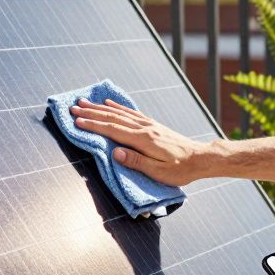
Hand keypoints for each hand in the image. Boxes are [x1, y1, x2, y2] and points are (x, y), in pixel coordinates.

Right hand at [69, 98, 212, 185]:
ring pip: (120, 113)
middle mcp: (145, 128)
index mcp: (144, 140)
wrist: (201, 158)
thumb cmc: (181, 169)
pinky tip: (109, 103)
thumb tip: (115, 153)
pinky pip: (131, 113)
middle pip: (113, 118)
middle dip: (91, 113)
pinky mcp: (153, 125)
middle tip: (73, 108)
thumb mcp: (159, 172)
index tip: (77, 121)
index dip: (94, 125)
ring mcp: (149, 124)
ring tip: (85, 102)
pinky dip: (118, 107)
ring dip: (100, 108)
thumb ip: (136, 162)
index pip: (113, 130)